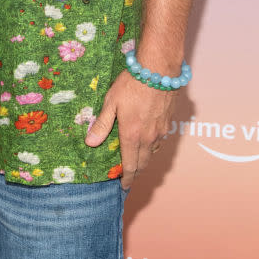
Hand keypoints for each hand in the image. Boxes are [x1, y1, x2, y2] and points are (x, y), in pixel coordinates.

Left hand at [84, 70, 173, 188]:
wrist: (159, 71)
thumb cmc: (131, 85)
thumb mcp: (111, 102)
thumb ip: (102, 124)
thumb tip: (90, 143)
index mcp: (132, 135)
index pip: (130, 165)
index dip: (127, 178)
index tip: (123, 186)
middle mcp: (148, 138)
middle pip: (143, 163)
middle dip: (136, 172)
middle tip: (129, 176)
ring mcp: (161, 131)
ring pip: (152, 152)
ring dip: (144, 159)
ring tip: (136, 161)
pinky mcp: (168, 123)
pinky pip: (160, 141)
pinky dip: (152, 147)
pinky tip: (148, 142)